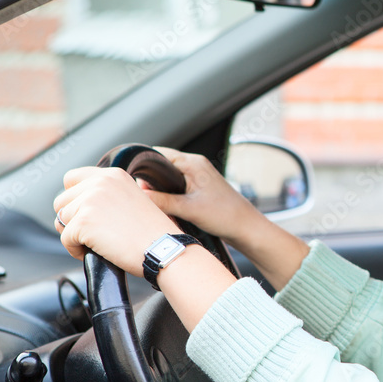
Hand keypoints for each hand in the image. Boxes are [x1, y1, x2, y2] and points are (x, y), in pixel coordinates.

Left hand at [54, 167, 179, 275]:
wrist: (162, 249)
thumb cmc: (153, 233)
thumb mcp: (132, 200)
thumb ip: (107, 195)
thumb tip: (78, 206)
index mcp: (113, 175)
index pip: (71, 178)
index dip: (74, 198)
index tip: (85, 213)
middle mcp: (100, 183)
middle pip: (62, 201)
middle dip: (72, 219)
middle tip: (92, 233)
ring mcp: (90, 201)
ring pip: (61, 220)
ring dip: (74, 235)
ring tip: (97, 243)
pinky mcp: (83, 221)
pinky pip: (65, 239)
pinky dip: (75, 250)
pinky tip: (97, 252)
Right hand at [139, 147, 265, 249]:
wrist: (245, 226)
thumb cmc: (224, 215)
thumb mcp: (188, 209)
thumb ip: (162, 201)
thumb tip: (140, 195)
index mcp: (193, 163)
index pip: (158, 155)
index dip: (145, 168)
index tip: (137, 184)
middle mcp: (196, 164)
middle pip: (162, 164)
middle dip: (151, 179)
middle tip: (144, 196)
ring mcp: (199, 174)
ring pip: (169, 175)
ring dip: (160, 187)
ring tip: (155, 201)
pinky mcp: (200, 185)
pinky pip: (177, 183)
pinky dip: (169, 192)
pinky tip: (167, 205)